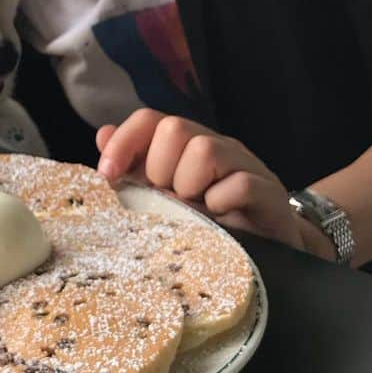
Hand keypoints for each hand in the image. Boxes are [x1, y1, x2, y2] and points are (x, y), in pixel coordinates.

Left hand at [96, 109, 305, 251]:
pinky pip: (238, 184)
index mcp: (186, 146)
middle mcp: (215, 146)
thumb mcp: (163, 197)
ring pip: (204, 150)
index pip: (149, 120)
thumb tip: (102, 135)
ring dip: (188, 187)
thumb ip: (134, 168)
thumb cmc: (209, 222)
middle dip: (159, 169)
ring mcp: (244, 165)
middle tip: (169, 199)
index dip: (124, 142)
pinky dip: (220, 203)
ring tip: (196, 210)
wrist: (269, 252)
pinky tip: (219, 219)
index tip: (108, 174)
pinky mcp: (269, 192)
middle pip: (173, 128)